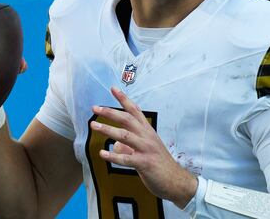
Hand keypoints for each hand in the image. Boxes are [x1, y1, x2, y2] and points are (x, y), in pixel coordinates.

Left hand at [90, 86, 197, 208]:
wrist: (176, 181)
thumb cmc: (160, 164)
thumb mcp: (146, 150)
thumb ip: (130, 145)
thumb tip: (115, 145)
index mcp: (147, 131)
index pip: (135, 111)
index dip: (124, 99)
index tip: (113, 89)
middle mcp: (147, 137)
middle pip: (127, 119)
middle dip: (110, 112)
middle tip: (95, 108)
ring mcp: (146, 149)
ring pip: (125, 136)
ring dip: (108, 129)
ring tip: (94, 126)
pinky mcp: (145, 163)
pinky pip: (126, 158)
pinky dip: (113, 156)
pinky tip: (102, 154)